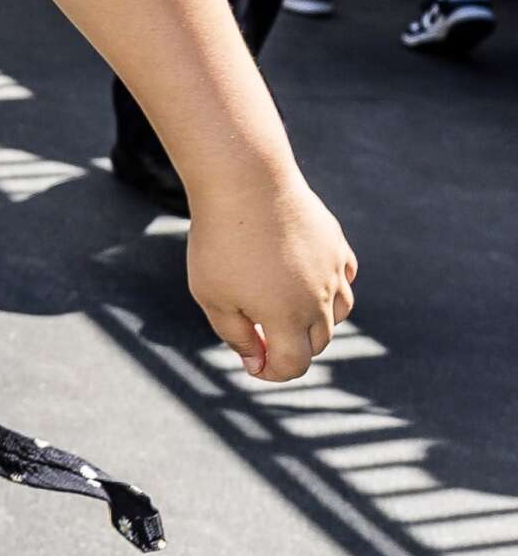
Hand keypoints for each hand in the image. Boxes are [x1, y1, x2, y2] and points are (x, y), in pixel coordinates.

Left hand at [181, 167, 357, 381]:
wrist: (245, 183)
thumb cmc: (220, 242)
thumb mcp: (212, 296)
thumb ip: (235, 335)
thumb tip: (257, 362)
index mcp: (288, 319)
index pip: (294, 365)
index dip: (272, 372)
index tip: (253, 364)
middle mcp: (320, 300)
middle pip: (317, 342)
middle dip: (291, 347)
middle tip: (260, 334)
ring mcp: (333, 271)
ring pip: (338, 312)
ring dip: (315, 321)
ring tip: (283, 308)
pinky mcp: (336, 245)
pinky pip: (344, 277)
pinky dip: (331, 287)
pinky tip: (307, 279)